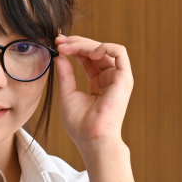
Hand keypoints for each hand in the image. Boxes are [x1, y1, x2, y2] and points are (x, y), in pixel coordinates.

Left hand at [53, 34, 133, 152]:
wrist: (92, 139)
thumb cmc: (80, 124)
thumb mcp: (67, 94)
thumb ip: (65, 74)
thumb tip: (59, 55)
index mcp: (98, 82)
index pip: (87, 58)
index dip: (73, 48)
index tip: (57, 44)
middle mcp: (109, 78)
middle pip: (95, 51)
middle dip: (76, 43)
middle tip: (60, 41)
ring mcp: (118, 77)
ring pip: (105, 48)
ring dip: (86, 44)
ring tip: (69, 46)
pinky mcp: (124, 78)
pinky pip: (119, 52)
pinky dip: (104, 46)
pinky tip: (89, 51)